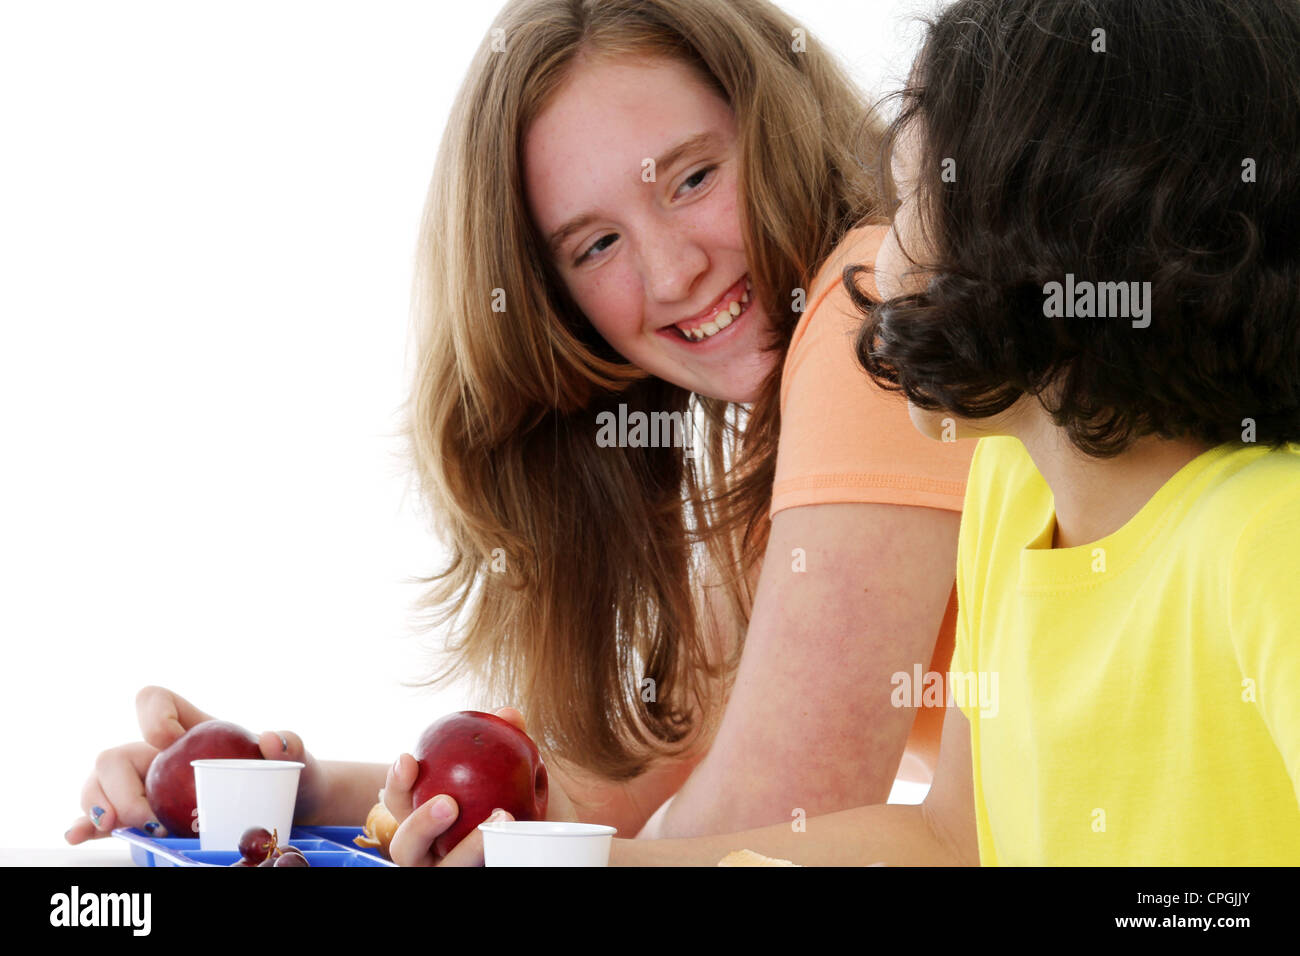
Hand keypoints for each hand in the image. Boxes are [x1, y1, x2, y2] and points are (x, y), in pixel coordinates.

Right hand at [66, 685, 324, 843]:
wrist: (290, 814)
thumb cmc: (290, 778)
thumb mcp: (298, 760)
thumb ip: (290, 744)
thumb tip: (271, 740)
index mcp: (192, 728)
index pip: (153, 699)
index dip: (152, 715)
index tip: (170, 742)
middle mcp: (161, 755)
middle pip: (115, 754)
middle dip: (120, 784)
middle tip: (147, 817)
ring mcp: (148, 788)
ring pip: (100, 786)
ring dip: (101, 806)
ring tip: (125, 829)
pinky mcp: (146, 820)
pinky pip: (105, 820)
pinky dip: (88, 827)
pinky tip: (80, 836)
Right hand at [380, 706, 575, 865]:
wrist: (561, 847)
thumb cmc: (531, 804)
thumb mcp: (522, 772)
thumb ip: (511, 743)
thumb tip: (507, 714)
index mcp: (429, 819)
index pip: (401, 802)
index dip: (396, 782)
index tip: (408, 758)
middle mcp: (433, 852)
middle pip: (404, 846)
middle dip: (419, 825)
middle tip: (448, 803)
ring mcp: (450, 871)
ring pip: (440, 871)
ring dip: (464, 850)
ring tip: (499, 821)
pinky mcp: (474, 879)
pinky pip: (474, 875)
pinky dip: (490, 859)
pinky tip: (515, 840)